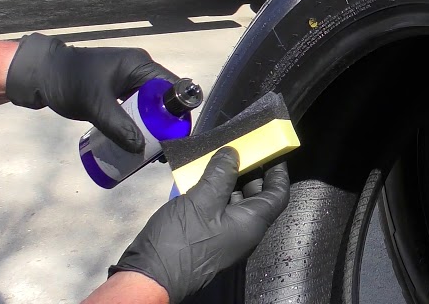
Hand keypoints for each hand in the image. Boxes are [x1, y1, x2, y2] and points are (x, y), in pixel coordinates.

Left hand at [5, 33, 175, 151]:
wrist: (40, 74)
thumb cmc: (69, 81)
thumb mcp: (96, 105)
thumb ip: (119, 126)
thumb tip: (140, 149)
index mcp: (140, 65)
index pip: (172, 86)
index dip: (180, 110)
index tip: (178, 134)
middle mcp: (139, 70)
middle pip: (164, 98)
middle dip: (166, 123)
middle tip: (164, 148)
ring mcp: (128, 80)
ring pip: (150, 105)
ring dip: (153, 125)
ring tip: (153, 150)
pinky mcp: (117, 90)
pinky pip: (136, 107)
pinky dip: (139, 122)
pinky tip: (137, 140)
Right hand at [110, 148, 290, 303]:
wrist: (151, 277)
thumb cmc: (182, 240)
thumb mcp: (202, 200)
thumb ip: (220, 174)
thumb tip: (233, 154)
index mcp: (252, 223)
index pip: (278, 194)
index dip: (278, 171)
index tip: (273, 150)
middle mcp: (243, 231)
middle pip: (255, 196)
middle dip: (249, 171)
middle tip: (238, 150)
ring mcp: (223, 237)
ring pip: (233, 203)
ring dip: (226, 181)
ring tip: (215, 159)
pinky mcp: (205, 239)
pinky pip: (215, 212)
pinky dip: (210, 194)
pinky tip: (196, 180)